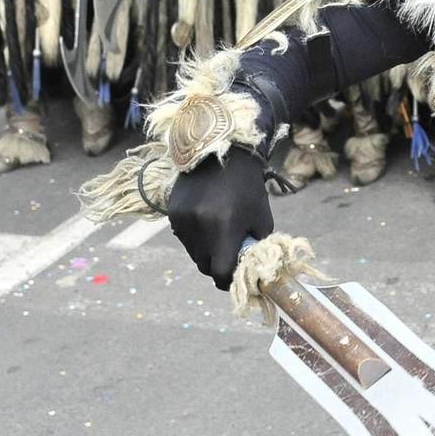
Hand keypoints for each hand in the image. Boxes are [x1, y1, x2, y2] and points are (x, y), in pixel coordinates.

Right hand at [167, 150, 274, 290]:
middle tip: (228, 257)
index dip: (228, 281)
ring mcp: (183, 221)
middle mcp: (199, 228)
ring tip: (218, 234)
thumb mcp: (261, 218)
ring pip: (193, 253)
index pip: (220, 273)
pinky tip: (206, 221)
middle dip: (217, 266)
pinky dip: (195, 237)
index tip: (235, 279)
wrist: (221, 154)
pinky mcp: (173, 214)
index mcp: (224, 230)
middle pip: (205, 266)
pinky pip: (184, 238)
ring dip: (205, 252)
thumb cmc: (248, 188)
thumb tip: (249, 269)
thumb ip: (254, 246)